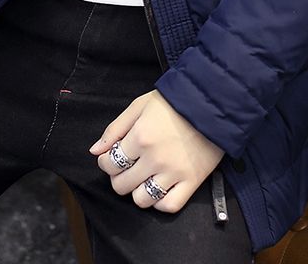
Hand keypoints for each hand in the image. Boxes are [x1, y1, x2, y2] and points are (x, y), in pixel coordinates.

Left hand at [89, 89, 224, 212]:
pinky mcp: (192, 181)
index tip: (111, 158)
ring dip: (137, 191)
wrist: (212, 102)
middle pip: (122, 185)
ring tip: (142, 178)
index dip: (106, 162)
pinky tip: (159, 189)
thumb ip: (115, 128)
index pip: (110, 164)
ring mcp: (174, 173)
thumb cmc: (174, 101)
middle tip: (126, 168)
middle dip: (118, 178)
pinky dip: (160, 203)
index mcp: (140, 137)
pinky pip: (169, 206)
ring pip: (142, 200)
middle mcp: (154, 159)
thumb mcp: (140, 105)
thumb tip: (95, 151)